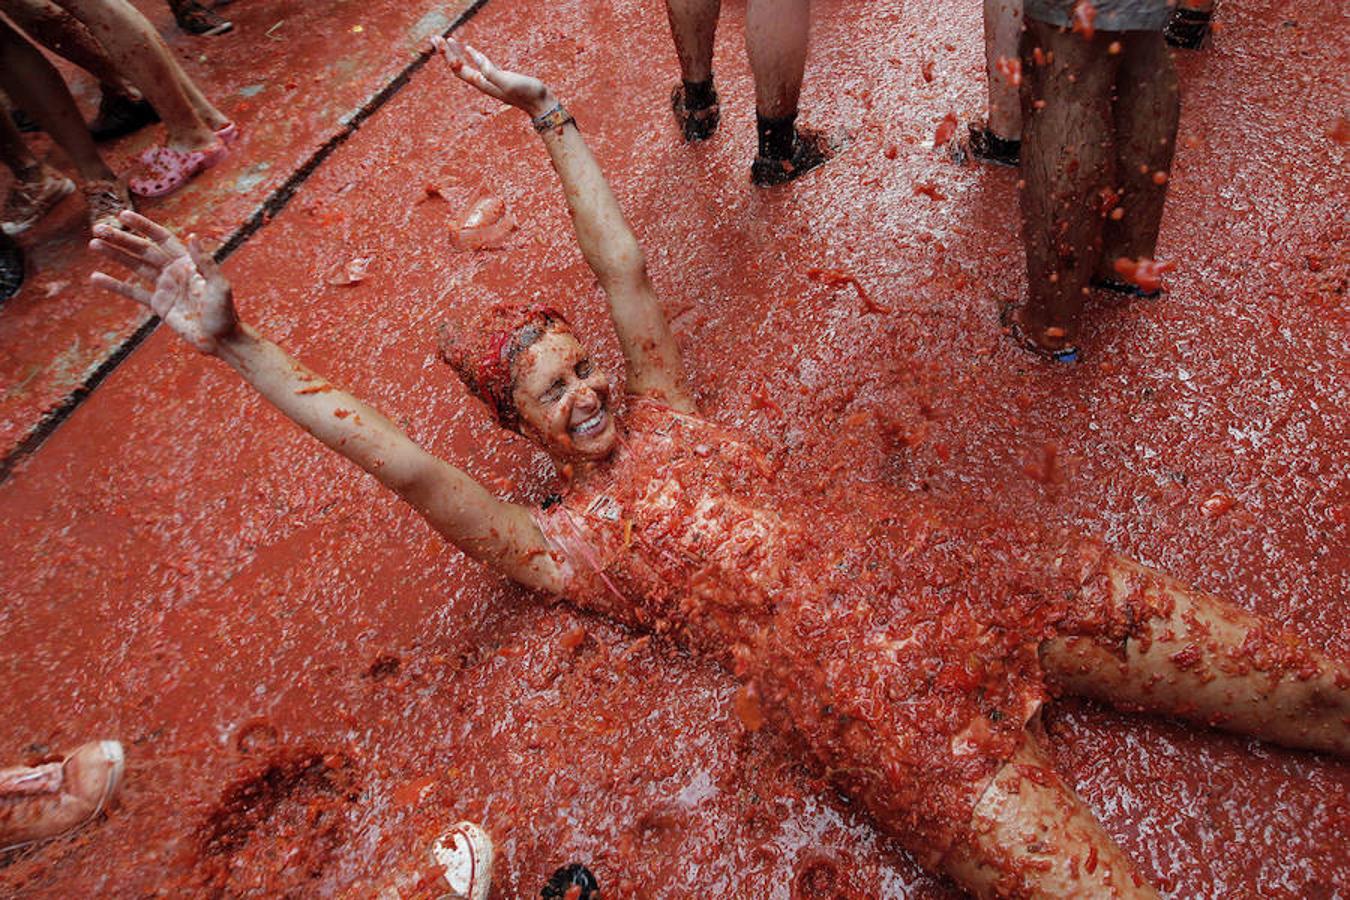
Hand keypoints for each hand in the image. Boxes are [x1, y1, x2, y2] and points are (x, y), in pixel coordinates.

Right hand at [89, 211, 237, 354]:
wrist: (222, 340)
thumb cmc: (225, 313)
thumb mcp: (219, 286)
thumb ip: (205, 263)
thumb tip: (191, 236)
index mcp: (188, 263)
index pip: (161, 238)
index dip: (143, 226)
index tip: (123, 215)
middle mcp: (174, 271)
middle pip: (143, 250)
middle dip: (121, 239)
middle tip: (98, 229)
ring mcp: (165, 287)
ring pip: (135, 267)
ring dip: (115, 255)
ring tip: (94, 244)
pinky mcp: (159, 305)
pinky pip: (133, 293)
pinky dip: (115, 286)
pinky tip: (96, 278)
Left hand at [433, 36, 554, 116]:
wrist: (540, 104)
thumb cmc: (527, 93)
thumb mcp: (508, 81)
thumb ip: (491, 71)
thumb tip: (475, 58)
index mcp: (482, 83)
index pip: (458, 68)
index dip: (447, 55)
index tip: (441, 40)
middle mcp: (482, 83)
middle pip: (457, 67)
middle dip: (445, 53)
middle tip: (435, 37)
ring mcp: (490, 81)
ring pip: (466, 67)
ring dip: (455, 54)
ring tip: (448, 40)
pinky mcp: (498, 78)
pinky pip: (478, 66)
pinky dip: (470, 56)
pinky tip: (469, 49)